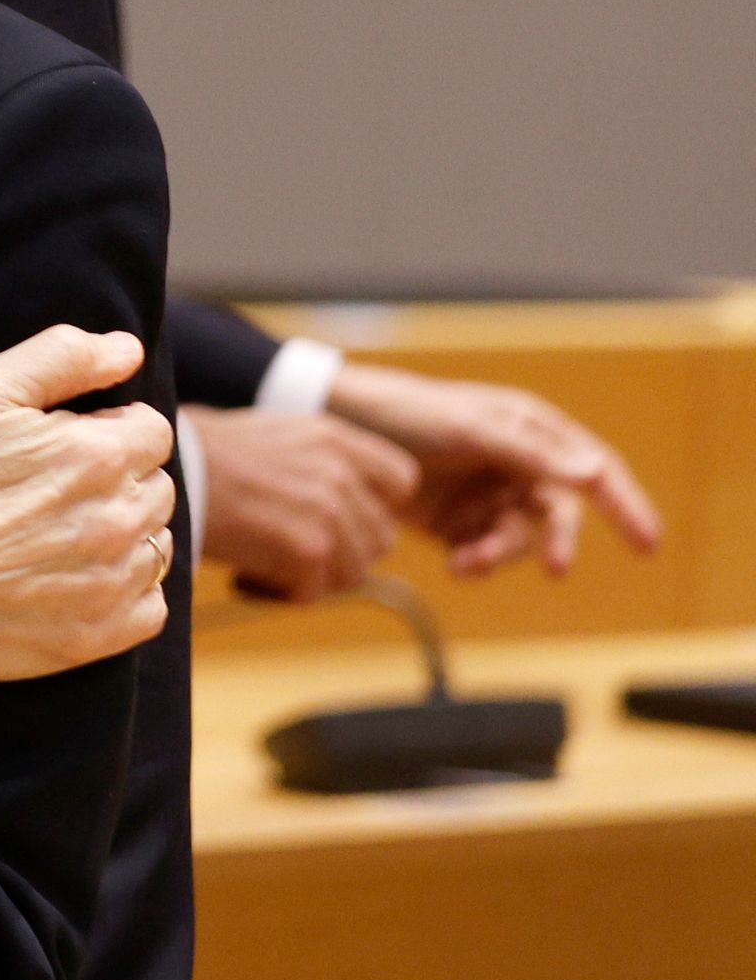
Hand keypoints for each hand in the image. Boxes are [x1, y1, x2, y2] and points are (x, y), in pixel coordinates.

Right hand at [0, 326, 175, 689]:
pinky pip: (149, 608)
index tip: (59, 444)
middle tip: (49, 489)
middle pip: (158, 487)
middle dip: (118, 480)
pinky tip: (72, 578)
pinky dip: (125, 592)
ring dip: (122, 534)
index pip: (153, 431)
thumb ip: (61, 357)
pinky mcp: (96, 636)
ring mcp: (111, 585)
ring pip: (156, 545)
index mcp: (98, 456)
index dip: (105, 429)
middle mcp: (118, 521)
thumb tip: (128, 349)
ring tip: (56, 534)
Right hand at [194, 407, 413, 601]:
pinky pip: (313, 594)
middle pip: (381, 538)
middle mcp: (342, 472)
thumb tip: (350, 506)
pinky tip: (243, 576)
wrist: (164, 470)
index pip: (401, 481)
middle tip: (291, 552)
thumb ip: (322, 461)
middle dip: (342, 553)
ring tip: (263, 564)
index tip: (338, 517)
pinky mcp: (309, 550)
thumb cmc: (202, 455)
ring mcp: (330, 512)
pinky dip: (277, 594)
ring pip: (353, 574)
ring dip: (311, 579)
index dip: (376, 506)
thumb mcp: (276, 435)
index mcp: (337, 438)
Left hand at [325, 360, 662, 579]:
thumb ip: (529, 451)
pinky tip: (456, 564)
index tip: (649, 544)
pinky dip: (477, 562)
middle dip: (556, 541)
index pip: (593, 468)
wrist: (331, 425)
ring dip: (502, 553)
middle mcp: (516, 463)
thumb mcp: (467, 427)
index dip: (626, 505)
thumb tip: (594, 470)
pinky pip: (485, 552)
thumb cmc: (402, 412)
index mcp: (530, 430)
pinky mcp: (456, 522)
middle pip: (559, 513)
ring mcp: (487, 494)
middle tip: (556, 567)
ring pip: (520, 538)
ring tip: (468, 560)